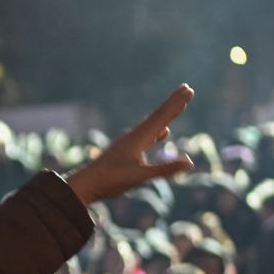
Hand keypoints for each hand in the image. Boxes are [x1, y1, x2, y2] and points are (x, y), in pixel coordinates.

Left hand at [66, 85, 195, 206]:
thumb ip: (164, 170)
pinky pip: (146, 136)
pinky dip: (156, 131)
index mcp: (138, 138)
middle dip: (173, 103)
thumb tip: (189, 163)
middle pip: (157, 116)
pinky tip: (161, 134)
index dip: (176, 104)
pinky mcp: (125, 151)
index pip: (161, 117)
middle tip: (187, 88)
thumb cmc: (110, 181)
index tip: (188, 90)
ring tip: (176, 106)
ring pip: (152, 125)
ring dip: (165, 115)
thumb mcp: (140, 176)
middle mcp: (134, 136)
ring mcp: (129, 143)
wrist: (84, 186)